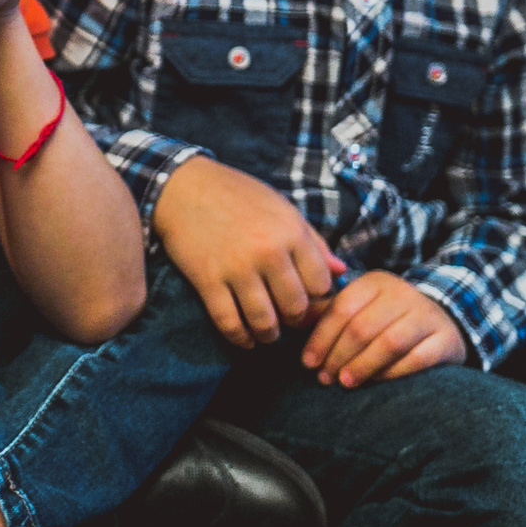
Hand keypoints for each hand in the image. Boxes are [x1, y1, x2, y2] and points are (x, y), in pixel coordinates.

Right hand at [151, 155, 343, 347]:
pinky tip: (245, 339)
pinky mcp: (208, 281)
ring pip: (264, 321)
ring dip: (269, 334)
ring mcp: (237, 269)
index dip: (316, 296)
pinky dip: (240, 338)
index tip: (306, 297)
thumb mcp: (282, 208)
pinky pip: (229, 322)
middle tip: (286, 318)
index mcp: (291, 232)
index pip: (320, 284)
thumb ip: (313, 241)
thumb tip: (341, 271)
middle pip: (295, 307)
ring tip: (268, 333)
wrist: (184, 187)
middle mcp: (268, 252)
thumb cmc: (238, 195)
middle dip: (294, 319)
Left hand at [301, 271, 466, 384]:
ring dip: (363, 365)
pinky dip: (393, 373)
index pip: (341, 309)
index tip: (308, 362)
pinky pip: (417, 359)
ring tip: (345, 382)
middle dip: (338, 355)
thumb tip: (294, 320)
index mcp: (375, 282)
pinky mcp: (445, 339)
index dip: (321, 338)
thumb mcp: (361, 307)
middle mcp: (403, 294)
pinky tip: (377, 382)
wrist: (443, 320)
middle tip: (324, 378)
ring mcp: (426, 315)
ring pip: (390, 342)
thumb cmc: (388, 317)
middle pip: (362, 327)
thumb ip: (330, 313)